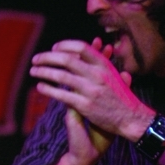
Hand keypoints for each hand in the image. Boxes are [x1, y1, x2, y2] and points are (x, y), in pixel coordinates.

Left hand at [30, 38, 151, 141]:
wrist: (131, 119)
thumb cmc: (122, 97)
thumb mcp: (114, 75)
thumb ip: (99, 64)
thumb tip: (86, 52)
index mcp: (104, 65)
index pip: (80, 47)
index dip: (64, 46)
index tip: (54, 48)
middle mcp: (97, 75)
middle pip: (67, 60)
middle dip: (47, 57)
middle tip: (36, 59)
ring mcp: (91, 91)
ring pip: (61, 76)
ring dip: (44, 72)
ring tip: (33, 71)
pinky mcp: (85, 106)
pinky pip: (62, 95)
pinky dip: (49, 90)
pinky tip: (40, 87)